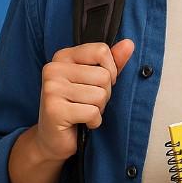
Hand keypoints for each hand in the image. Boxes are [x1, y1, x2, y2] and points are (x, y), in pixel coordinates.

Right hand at [34, 39, 134, 160]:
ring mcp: (52, 88)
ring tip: (83, 112)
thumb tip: (129, 43)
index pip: (101, 51)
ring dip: (98, 109)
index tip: (97, 83)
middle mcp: (54, 68)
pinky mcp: (54, 109)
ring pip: (99, 95)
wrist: (52, 139)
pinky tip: (81, 123)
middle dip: (104, 94)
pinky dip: (93, 121)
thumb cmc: (76, 107)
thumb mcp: (94, 80)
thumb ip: (112, 62)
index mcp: (63, 56)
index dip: (110, 71)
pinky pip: (92, 112)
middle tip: (88, 103)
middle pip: (103, 76)